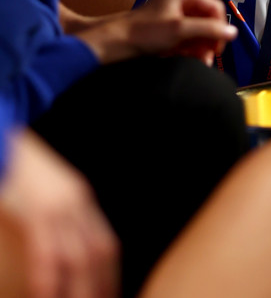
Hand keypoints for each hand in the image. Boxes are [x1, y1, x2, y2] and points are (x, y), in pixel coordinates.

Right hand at [0, 129, 118, 297]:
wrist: (6, 139)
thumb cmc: (20, 168)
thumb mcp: (49, 190)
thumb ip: (61, 215)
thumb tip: (63, 251)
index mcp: (82, 199)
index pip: (106, 244)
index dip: (109, 275)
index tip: (110, 296)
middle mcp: (77, 203)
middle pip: (99, 253)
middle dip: (100, 287)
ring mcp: (58, 206)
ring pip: (77, 257)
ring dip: (79, 290)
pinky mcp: (36, 210)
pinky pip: (46, 252)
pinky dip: (48, 280)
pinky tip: (45, 296)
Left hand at [79, 0, 237, 67]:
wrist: (115, 43)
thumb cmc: (144, 32)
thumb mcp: (179, 30)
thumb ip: (208, 30)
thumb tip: (233, 32)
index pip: (214, 7)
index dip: (220, 27)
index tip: (219, 47)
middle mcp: (180, 0)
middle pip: (207, 19)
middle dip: (209, 39)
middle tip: (209, 57)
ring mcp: (173, 13)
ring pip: (198, 30)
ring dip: (201, 46)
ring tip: (200, 61)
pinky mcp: (167, 27)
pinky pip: (187, 37)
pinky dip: (190, 48)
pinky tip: (190, 59)